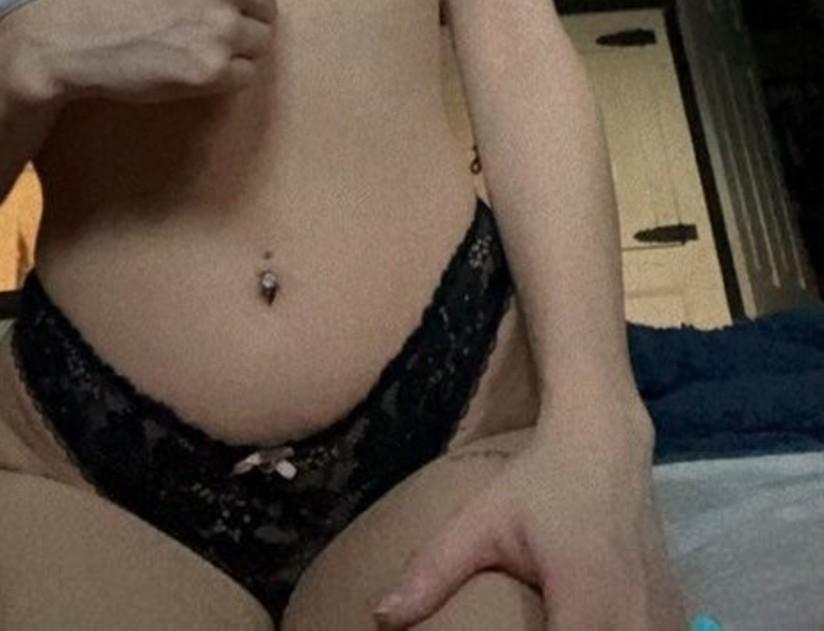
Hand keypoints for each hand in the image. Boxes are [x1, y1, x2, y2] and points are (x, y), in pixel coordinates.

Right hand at [0, 0, 279, 107]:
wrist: (76, 35)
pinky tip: (193, 64)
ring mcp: (223, 28)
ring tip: (196, 42)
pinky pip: (246, 74)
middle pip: (267, 8)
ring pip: (260, 43)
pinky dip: (226, 75)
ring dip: (236, 47)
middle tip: (198, 21)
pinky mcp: (213, 71)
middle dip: (241, 16)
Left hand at [372, 424, 686, 629]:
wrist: (606, 440)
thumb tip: (380, 616)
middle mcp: (632, 620)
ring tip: (552, 627)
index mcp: (584, 606)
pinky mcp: (673, 612)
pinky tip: (597, 629)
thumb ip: (432, 571)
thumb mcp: (480, 521)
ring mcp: (661, 618)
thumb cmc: (540, 481)